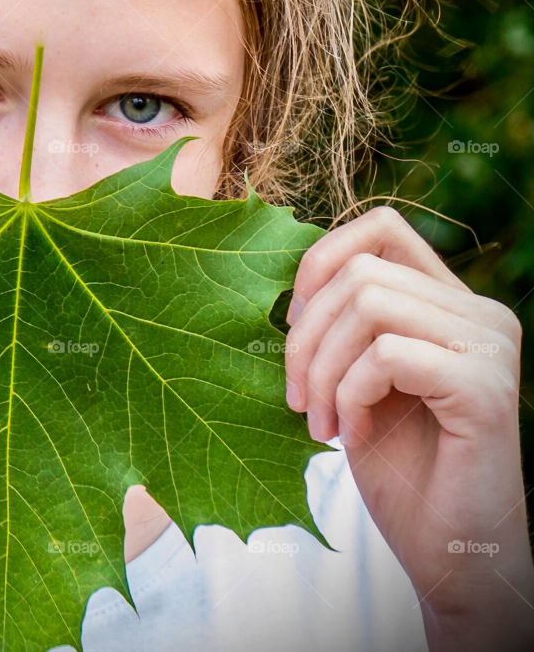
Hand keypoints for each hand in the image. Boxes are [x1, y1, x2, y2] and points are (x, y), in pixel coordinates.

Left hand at [284, 206, 533, 650]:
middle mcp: (480, 312)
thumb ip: (345, 321)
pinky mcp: (484, 388)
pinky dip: (349, 393)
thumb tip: (292, 275)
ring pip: (367, 305)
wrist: (450, 554)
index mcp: (451, 302)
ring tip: (322, 421)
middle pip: (358, 272)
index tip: (292, 321)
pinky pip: (386, 355)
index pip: (381, 227)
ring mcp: (489, 346)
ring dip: (323, 368)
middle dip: (305, 335)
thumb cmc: (398, 466)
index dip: (320, 259)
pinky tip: (351, 435)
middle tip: (298, 397)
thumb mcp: (359, 376)